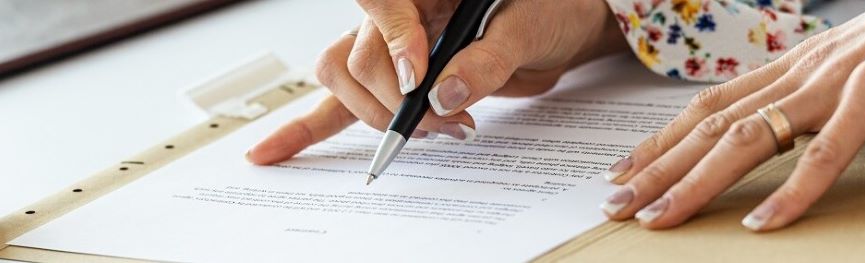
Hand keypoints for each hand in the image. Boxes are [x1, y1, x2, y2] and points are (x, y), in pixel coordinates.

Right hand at [247, 1, 626, 164]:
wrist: (559, 30)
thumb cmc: (544, 11)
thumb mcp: (525, 26)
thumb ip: (486, 60)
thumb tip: (445, 95)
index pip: (381, 5)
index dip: (394, 45)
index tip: (419, 83)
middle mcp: (399, 14)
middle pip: (358, 57)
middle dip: (398, 103)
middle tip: (449, 123)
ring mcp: (390, 46)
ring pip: (345, 81)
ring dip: (380, 118)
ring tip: (431, 134)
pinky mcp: (393, 82)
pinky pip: (340, 102)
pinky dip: (309, 129)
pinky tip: (275, 151)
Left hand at [600, 0, 864, 231]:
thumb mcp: (842, 68)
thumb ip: (803, 96)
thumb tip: (770, 127)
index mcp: (788, 69)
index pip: (707, 108)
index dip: (660, 140)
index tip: (623, 170)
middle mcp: (796, 75)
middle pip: (710, 128)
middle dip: (657, 168)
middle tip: (616, 204)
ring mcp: (831, 84)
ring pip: (747, 139)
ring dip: (696, 182)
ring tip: (660, 217)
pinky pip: (825, 152)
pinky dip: (792, 192)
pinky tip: (761, 224)